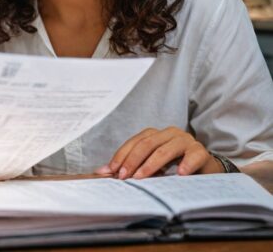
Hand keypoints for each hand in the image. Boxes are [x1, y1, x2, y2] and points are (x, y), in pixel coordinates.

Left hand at [96, 127, 223, 179]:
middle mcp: (169, 133)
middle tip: (124, 176)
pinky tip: (180, 174)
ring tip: (142, 177)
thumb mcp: (153, 166)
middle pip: (147, 144)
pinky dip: (185, 165)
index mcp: (156, 134)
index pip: (135, 142)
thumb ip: (133, 166)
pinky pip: (192, 156)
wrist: (206, 169)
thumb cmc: (175, 167)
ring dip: (151, 165)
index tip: (111, 170)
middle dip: (132, 161)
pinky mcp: (200, 151)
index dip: (121, 155)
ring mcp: (185, 141)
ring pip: (165, 150)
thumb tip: (104, 172)